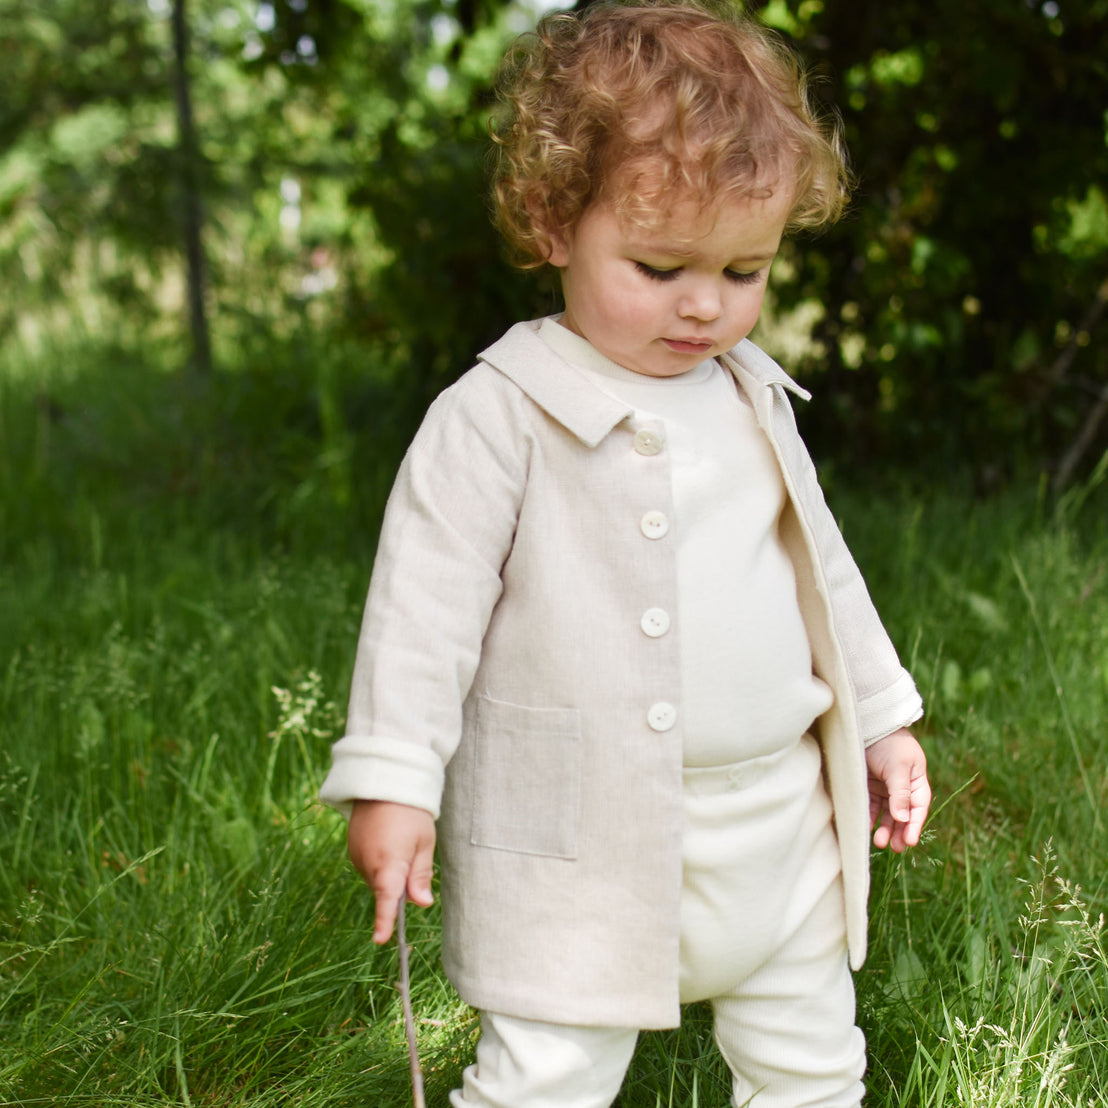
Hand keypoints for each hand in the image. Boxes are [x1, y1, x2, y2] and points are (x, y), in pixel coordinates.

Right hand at [347, 800, 436, 943]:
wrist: (383, 781)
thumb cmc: (410, 812)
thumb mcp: (424, 842)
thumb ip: (420, 875)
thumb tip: (422, 903)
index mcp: (388, 863)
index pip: (386, 900)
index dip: (384, 921)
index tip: (381, 940)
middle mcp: (367, 863)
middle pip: (385, 890)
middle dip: (399, 885)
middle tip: (414, 855)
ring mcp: (356, 855)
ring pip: (376, 878)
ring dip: (389, 872)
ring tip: (399, 840)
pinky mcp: (352, 848)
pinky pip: (368, 866)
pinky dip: (379, 862)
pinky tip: (387, 839)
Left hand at [865, 728, 929, 852]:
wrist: (868, 725)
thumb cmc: (889, 743)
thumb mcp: (898, 767)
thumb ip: (900, 793)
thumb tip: (904, 820)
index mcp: (916, 781)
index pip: (918, 808)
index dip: (915, 825)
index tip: (909, 842)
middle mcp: (903, 787)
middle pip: (904, 814)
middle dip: (900, 831)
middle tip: (895, 848)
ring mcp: (885, 787)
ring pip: (888, 813)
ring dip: (885, 828)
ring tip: (880, 843)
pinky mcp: (869, 786)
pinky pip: (872, 806)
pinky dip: (871, 818)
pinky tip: (867, 829)